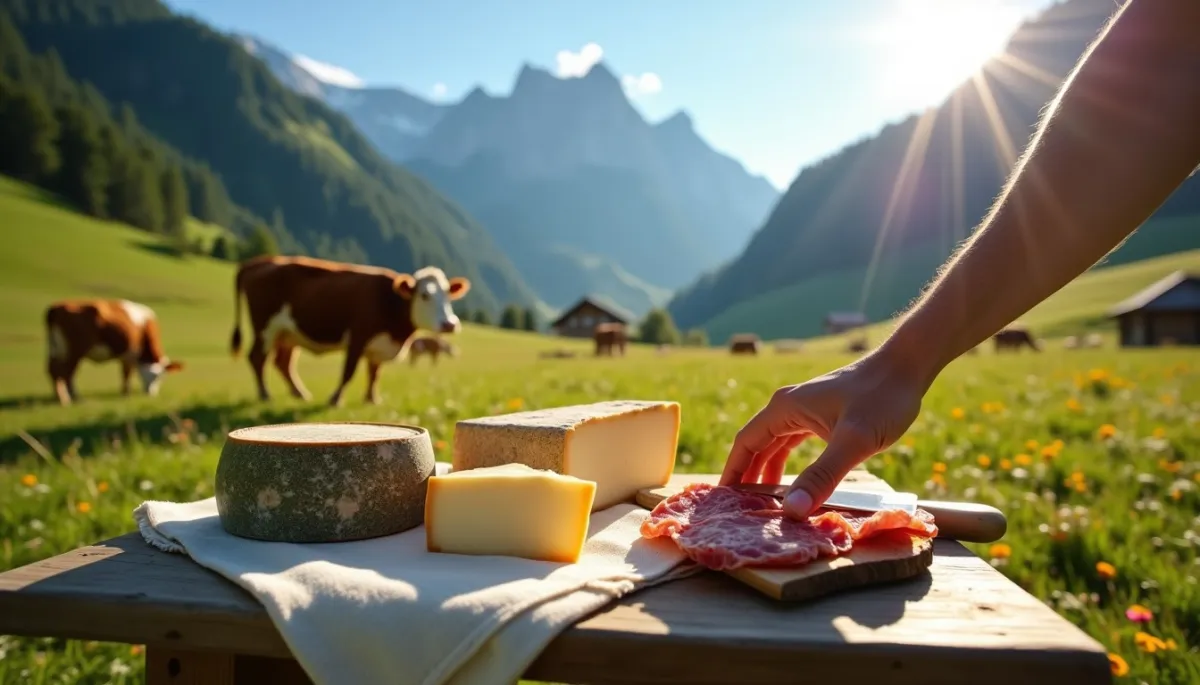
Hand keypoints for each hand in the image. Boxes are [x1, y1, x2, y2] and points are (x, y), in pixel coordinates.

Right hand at [719, 349, 929, 518]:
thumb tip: (792, 510)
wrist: (907, 367)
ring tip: (760, 502)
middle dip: (746, 476)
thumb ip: (822, 476)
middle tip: (739, 510)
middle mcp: (787, 406)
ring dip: (765, 471)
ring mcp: (803, 409)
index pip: (745, 443)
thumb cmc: (882, 399)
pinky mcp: (820, 414)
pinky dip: (785, 462)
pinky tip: (789, 482)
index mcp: (784, 408)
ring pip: (773, 444)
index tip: (722, 500)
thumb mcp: (853, 441)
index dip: (732, 472)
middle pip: (755, 445)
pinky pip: (791, 441)